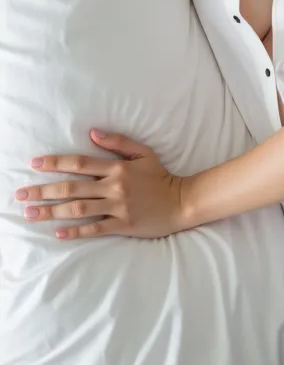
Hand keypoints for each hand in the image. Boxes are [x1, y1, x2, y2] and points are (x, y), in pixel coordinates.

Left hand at [14, 130, 186, 240]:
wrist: (181, 202)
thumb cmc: (160, 176)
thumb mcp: (143, 152)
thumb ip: (118, 142)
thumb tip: (92, 132)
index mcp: (117, 167)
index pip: (79, 163)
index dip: (55, 163)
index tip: (34, 164)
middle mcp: (114, 187)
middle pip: (72, 188)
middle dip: (43, 190)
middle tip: (20, 194)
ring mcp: (118, 207)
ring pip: (78, 209)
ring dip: (52, 211)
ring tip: (30, 213)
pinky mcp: (123, 225)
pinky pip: (95, 229)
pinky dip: (75, 231)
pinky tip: (57, 232)